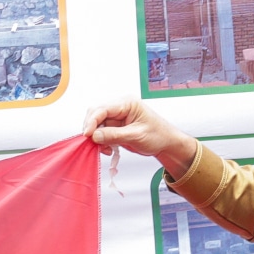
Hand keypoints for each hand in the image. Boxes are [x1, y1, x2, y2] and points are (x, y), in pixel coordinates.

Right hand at [82, 101, 197, 177]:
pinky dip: (101, 142)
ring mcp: (117, 118)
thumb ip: (115, 135)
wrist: (166, 144)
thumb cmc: (158, 135)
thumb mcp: (136, 136)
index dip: (92, 121)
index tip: (87, 135)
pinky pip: (101, 133)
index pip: (103, 109)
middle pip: (96, 115)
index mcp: (127, 103)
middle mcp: (120, 108)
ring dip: (96, 138)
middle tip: (92, 143)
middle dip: (92, 129)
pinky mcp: (115, 128)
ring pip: (97, 125)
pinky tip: (108, 149)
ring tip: (105, 149)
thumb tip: (95, 136)